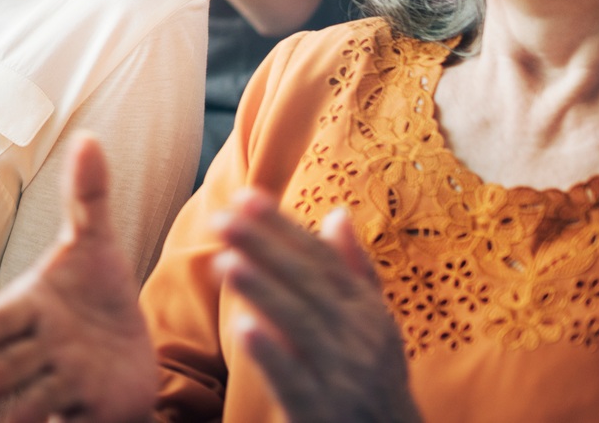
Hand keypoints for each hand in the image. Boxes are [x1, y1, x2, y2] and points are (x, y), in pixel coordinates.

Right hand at [0, 135, 155, 422]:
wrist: (128, 350)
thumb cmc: (96, 294)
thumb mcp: (95, 244)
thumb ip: (87, 196)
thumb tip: (88, 136)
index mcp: (33, 307)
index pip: (0, 318)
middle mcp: (40, 349)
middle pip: (11, 365)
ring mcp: (63, 384)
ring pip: (35, 400)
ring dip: (19, 414)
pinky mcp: (90, 411)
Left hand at [212, 190, 420, 422]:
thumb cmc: (374, 374)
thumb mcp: (376, 321)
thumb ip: (355, 269)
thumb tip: (337, 212)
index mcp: (365, 310)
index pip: (321, 259)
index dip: (283, 226)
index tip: (246, 196)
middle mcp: (358, 337)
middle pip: (308, 284)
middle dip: (264, 248)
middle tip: (222, 218)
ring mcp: (341, 375)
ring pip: (301, 326)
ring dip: (264, 292)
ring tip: (225, 262)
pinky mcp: (321, 411)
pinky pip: (295, 380)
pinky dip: (272, 354)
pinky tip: (243, 329)